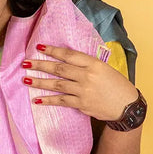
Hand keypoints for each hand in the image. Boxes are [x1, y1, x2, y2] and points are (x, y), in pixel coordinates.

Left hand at [22, 44, 138, 122]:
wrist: (126, 106)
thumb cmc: (117, 85)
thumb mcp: (105, 68)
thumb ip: (87, 64)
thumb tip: (69, 60)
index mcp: (93, 64)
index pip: (69, 55)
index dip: (53, 50)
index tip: (40, 47)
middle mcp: (87, 76)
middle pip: (59, 69)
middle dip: (40, 65)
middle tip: (26, 63)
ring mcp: (83, 91)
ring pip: (57, 84)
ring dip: (40, 82)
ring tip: (26, 79)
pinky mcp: (81, 104)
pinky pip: (61, 101)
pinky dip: (48, 100)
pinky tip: (37, 100)